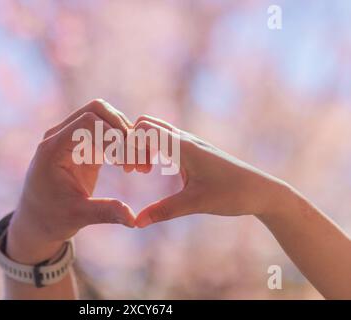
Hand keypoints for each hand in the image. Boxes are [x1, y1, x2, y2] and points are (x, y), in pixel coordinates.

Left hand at [7, 99, 137, 263]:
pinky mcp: (83, 145)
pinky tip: (130, 166)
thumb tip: (134, 219)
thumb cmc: (51, 218)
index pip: (87, 121)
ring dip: (124, 135)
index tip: (127, 162)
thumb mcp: (77, 217)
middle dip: (122, 129)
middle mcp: (60, 137)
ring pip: (104, 117)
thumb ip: (104, 212)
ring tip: (137, 164)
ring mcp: (72, 138)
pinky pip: (106, 131)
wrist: (37, 220)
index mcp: (53, 149)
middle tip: (136, 159)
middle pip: (97, 110)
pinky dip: (122, 143)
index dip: (112, 135)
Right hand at [134, 115, 290, 227]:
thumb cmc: (232, 194)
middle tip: (131, 169)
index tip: (130, 171)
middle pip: (147, 124)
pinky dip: (153, 148)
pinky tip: (154, 169)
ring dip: (143, 145)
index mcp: (184, 146)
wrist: (261, 191)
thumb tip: (135, 223)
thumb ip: (163, 211)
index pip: (144, 129)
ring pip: (157, 131)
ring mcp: (191, 143)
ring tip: (142, 171)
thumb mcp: (195, 204)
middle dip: (133, 142)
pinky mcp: (195, 151)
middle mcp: (186, 139)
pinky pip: (166, 140)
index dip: (130, 146)